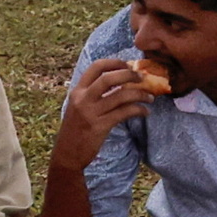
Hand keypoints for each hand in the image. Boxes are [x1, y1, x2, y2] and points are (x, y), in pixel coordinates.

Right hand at [58, 54, 174, 154]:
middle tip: (142, 77)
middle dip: (129, 75)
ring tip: (150, 97)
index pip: (96, 67)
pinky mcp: (100, 126)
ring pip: (120, 95)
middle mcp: (83, 99)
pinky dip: (138, 110)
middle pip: (108, 78)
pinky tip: (145, 112)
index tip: (128, 65)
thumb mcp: (78, 106)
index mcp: (77, 91)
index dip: (114, 62)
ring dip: (139, 94)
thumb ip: (92, 94)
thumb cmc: (76, 129)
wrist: (67, 154)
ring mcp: (91, 112)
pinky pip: (124, 113)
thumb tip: (119, 81)